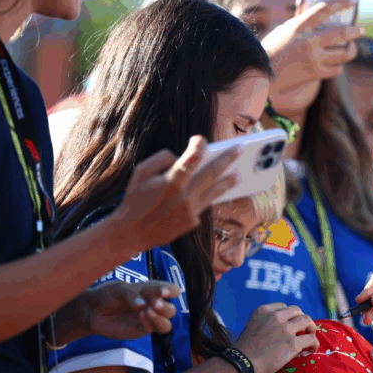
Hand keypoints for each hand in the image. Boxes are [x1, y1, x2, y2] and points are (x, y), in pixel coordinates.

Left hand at [75, 281, 179, 340]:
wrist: (93, 311)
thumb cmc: (107, 295)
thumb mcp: (118, 288)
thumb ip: (131, 294)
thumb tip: (143, 305)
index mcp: (152, 290)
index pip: (171, 290)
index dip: (171, 290)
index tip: (162, 292)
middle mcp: (154, 305)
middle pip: (172, 309)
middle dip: (165, 306)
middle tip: (154, 303)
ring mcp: (149, 319)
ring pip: (167, 323)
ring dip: (161, 317)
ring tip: (148, 310)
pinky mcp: (142, 330)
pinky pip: (153, 329)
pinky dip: (150, 322)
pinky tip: (140, 316)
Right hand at [113, 136, 239, 250]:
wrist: (131, 233)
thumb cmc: (135, 199)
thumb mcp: (140, 172)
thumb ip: (161, 159)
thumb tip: (181, 157)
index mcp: (170, 183)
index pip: (192, 159)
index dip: (199, 146)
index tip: (201, 139)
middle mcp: (184, 197)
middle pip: (212, 173)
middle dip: (227, 159)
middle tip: (240, 149)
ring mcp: (191, 211)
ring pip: (214, 192)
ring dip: (228, 182)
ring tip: (239, 174)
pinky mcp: (193, 222)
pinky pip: (203, 204)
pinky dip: (207, 196)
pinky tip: (214, 191)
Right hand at [236, 303, 318, 372]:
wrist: (243, 364)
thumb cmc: (244, 350)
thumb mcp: (252, 326)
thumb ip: (265, 323)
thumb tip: (279, 330)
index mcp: (264, 310)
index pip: (284, 307)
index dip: (289, 316)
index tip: (290, 325)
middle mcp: (276, 316)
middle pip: (297, 310)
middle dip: (301, 318)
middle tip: (303, 329)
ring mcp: (285, 329)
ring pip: (307, 320)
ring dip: (311, 328)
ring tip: (310, 336)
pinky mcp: (293, 343)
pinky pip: (311, 339)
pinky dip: (314, 343)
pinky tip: (310, 349)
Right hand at [262, 0, 363, 84]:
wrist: (263, 74)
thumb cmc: (273, 49)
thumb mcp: (285, 30)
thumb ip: (303, 23)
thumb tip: (324, 17)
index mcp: (299, 26)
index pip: (325, 9)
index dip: (342, 3)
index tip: (354, 0)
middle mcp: (309, 41)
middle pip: (343, 33)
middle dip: (356, 31)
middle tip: (361, 30)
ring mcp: (314, 58)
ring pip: (344, 53)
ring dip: (350, 50)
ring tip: (350, 48)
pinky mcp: (316, 73)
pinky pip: (337, 68)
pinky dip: (338, 65)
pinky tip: (334, 62)